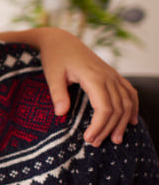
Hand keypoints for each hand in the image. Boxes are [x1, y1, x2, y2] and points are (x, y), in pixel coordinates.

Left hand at [35, 28, 138, 145]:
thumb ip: (57, 94)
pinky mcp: (113, 75)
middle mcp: (108, 76)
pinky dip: (133, 107)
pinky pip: (129, 92)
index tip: (88, 139)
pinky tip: (131, 121)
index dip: (100, 126)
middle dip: (109, 128)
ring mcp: (112, 75)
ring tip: (116, 139)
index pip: (105, 107)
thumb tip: (61, 114)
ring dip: (123, 122)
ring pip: (127, 102)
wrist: (61, 40)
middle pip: (117, 108)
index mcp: (93, 77)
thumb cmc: (55, 57)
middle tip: (96, 143)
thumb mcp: (51, 75)